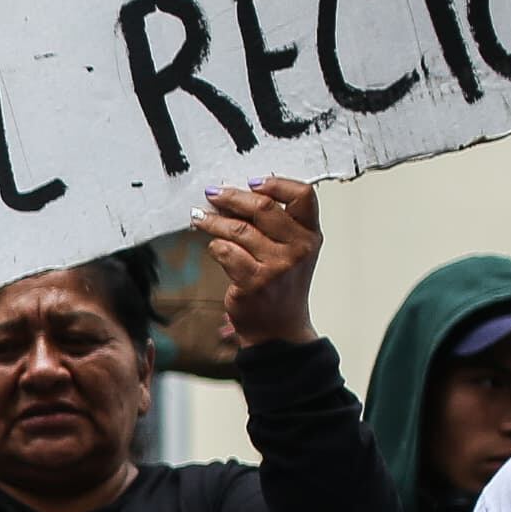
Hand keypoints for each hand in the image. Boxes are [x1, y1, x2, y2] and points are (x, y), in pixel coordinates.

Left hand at [203, 178, 323, 346]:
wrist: (278, 328)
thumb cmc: (282, 284)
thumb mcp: (292, 250)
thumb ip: (275, 223)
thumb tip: (236, 193)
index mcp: (311, 235)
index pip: (303, 195)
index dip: (277, 183)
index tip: (253, 182)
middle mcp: (298, 249)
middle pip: (263, 208)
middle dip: (232, 197)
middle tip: (213, 193)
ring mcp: (277, 266)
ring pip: (238, 230)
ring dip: (213, 221)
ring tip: (200, 218)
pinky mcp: (254, 282)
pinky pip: (225, 252)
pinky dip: (215, 246)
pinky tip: (213, 247)